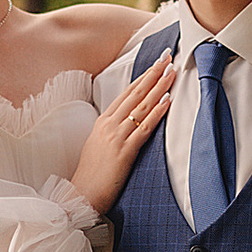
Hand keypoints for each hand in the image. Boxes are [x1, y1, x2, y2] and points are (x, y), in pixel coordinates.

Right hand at [66, 55, 175, 215]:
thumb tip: (128, 121)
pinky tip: (167, 101)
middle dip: (153, 73)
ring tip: (171, 72)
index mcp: (103, 122)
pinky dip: (157, 113)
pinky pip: (144, 128)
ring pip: (141, 106)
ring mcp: (116, 137)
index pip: (127, 93)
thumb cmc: (91, 174)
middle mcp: (109, 125)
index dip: (143, 76)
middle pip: (136, 93)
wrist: (79, 195)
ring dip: (159, 88)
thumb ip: (112, 131)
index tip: (156, 63)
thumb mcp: (98, 145)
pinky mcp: (124, 152)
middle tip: (168, 57)